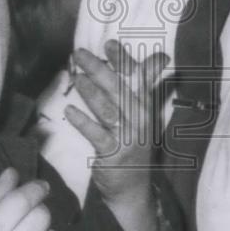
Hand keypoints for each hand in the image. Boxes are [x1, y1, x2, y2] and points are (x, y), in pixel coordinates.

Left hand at [66, 39, 167, 198]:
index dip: (124, 60)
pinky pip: (97, 134)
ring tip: (75, 76)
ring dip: (90, 91)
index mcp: (146, 105)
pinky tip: (69, 111)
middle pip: (119, 89)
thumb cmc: (133, 142)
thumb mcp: (143, 113)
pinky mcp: (113, 154)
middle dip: (99, 69)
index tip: (109, 44)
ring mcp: (127, 136)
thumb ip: (146, 84)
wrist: (133, 186)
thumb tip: (160, 57)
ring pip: (107, 109)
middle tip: (79, 54)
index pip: (138, 77)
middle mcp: (140, 118)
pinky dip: (83, 122)